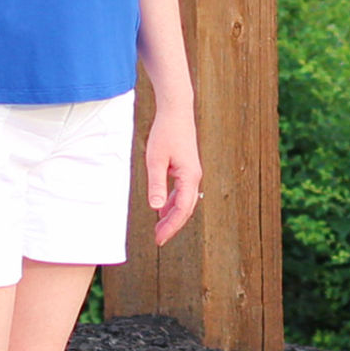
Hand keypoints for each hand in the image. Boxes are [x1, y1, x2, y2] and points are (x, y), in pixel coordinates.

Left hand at [145, 104, 200, 246]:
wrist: (176, 111)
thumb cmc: (165, 132)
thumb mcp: (155, 159)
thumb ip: (156, 183)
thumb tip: (156, 208)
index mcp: (190, 177)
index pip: (182, 209)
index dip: (171, 226)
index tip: (159, 239)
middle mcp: (194, 177)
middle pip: (186, 209)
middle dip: (172, 225)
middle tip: (158, 239)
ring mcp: (192, 173)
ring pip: (184, 201)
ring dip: (172, 215)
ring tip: (159, 228)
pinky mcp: (187, 168)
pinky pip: (182, 192)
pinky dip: (173, 203)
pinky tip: (162, 209)